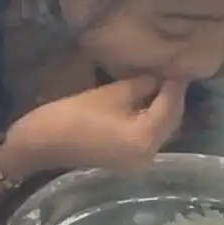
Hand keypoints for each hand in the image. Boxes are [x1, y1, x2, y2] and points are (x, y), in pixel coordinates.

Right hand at [3, 73, 188, 179]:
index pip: (170, 106)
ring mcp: (139, 161)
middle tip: (175, 69)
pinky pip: (150, 136)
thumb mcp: (110, 94)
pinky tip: (150, 100)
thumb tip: (160, 75)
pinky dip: (153, 119)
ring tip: (165, 80)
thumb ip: (140, 85)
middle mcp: (149, 155)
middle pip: (171, 121)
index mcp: (145, 138)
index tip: (182, 63)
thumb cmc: (72, 115)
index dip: (176, 83)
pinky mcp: (129, 160)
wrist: (41, 144)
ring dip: (165, 107)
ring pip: (162, 129)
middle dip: (174, 96)